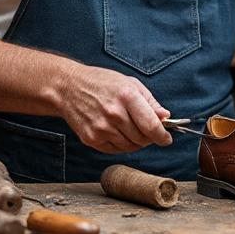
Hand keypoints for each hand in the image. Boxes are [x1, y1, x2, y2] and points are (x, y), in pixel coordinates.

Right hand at [57, 64, 172, 153]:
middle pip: (142, 139)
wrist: (68, 88)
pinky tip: (118, 132)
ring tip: (130, 128)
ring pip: (130, 147)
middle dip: (150, 138)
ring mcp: (101, 128)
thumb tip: (165, 117)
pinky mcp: (91, 139)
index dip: (162, 136)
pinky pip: (115, 150)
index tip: (166, 139)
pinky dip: (122, 145)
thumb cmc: (101, 83)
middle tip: (148, 131)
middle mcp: (114, 114)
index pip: (151, 125)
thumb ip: (150, 102)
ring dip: (136, 142)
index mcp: (127, 96)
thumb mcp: (130, 83)